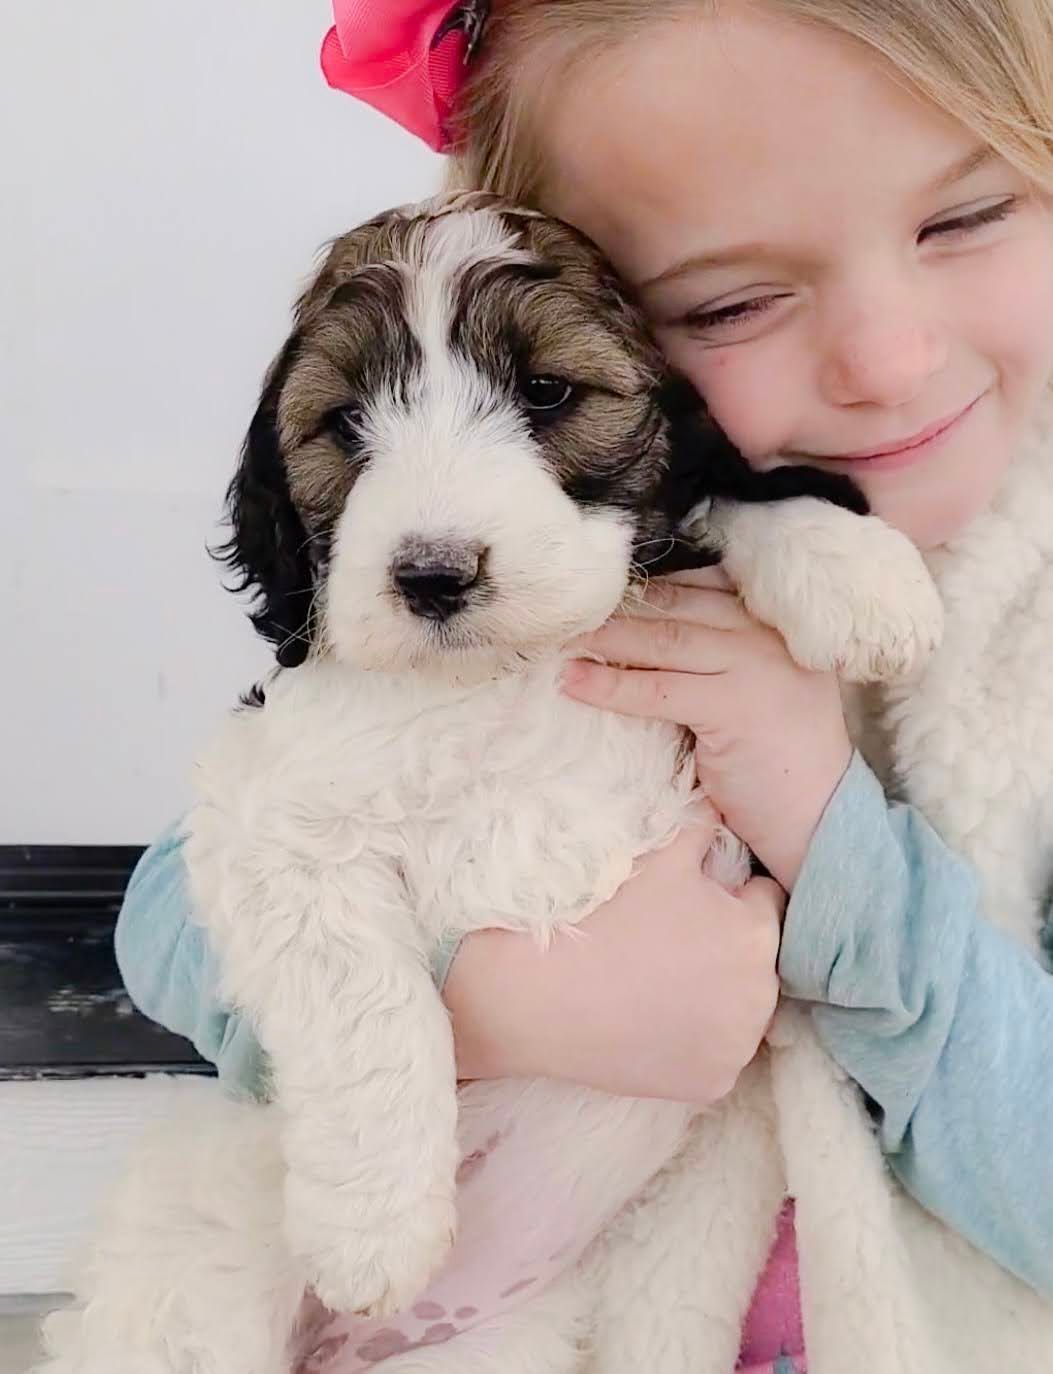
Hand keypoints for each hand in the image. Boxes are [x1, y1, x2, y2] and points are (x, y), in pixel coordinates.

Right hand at [443, 810, 783, 1103]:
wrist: (537, 995)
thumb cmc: (602, 914)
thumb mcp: (660, 852)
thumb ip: (704, 822)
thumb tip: (724, 800)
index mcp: (755, 933)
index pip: (764, 901)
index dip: (726, 895)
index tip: (688, 902)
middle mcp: (762, 996)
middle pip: (757, 958)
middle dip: (727, 944)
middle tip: (670, 939)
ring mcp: (737, 1047)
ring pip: (742, 1008)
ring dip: (718, 994)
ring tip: (662, 977)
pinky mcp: (711, 1085)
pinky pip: (718, 1051)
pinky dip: (697, 1038)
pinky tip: (657, 1017)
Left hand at [560, 569, 851, 888]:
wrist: (819, 814)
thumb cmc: (781, 757)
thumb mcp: (757, 685)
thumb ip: (720, 651)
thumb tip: (641, 629)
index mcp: (774, 620)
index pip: (701, 584)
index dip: (648, 584)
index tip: (601, 587)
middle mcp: (767, 632)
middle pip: (677, 605)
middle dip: (618, 606)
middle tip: (567, 608)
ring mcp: (755, 665)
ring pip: (663, 640)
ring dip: (604, 638)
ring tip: (560, 640)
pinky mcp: (734, 705)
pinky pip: (657, 688)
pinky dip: (609, 684)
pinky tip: (572, 682)